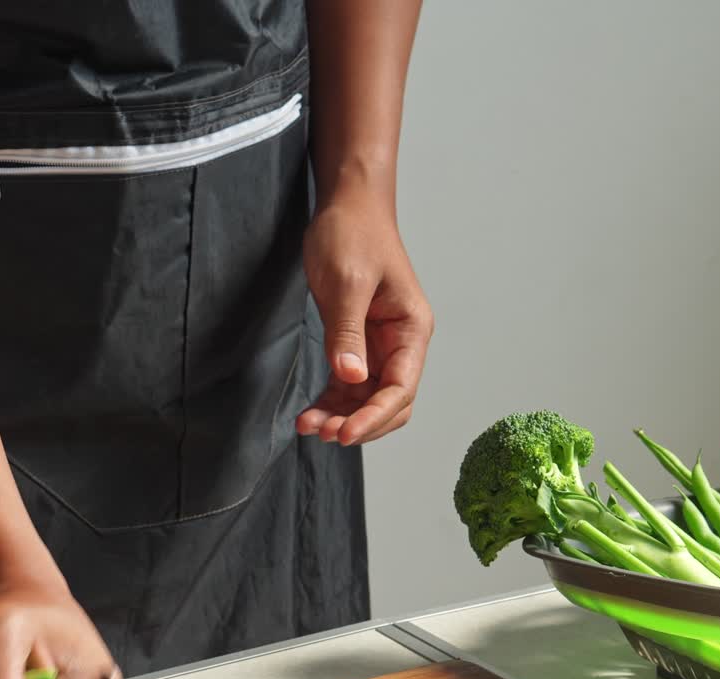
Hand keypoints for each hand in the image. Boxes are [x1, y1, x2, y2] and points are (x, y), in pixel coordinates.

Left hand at [298, 189, 433, 445]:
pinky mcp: (357, 342)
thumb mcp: (347, 282)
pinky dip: (333, 401)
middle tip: (322, 432)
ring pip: (367, 398)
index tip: (343, 433)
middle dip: (358, 422)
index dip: (373, 417)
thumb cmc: (353, 233)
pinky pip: (350, 384)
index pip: (400, 388)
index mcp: (411, 329)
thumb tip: (351, 378)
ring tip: (308, 425)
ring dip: (341, 416)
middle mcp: (401, 343)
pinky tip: (310, 411)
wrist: (347, 204)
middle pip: (390, 402)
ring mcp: (380, 345)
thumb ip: (348, 333)